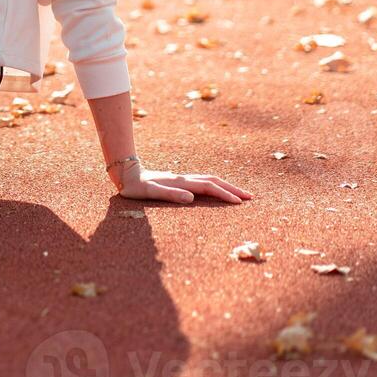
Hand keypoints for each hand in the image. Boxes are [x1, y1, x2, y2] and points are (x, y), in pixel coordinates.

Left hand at [114, 165, 251, 203]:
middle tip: (250, 197)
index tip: (238, 202)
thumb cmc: (136, 187)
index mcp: (181, 182)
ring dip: (226, 186)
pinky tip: (217, 191)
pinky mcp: (180, 181)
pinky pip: (203, 182)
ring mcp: (183, 179)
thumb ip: (170, 194)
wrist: (126, 173)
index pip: (208, 187)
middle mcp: (184, 178)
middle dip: (232, 188)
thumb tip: (191, 198)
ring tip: (239, 194)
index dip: (224, 194)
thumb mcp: (150, 193)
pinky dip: (216, 186)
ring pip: (210, 180)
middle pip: (214, 181)